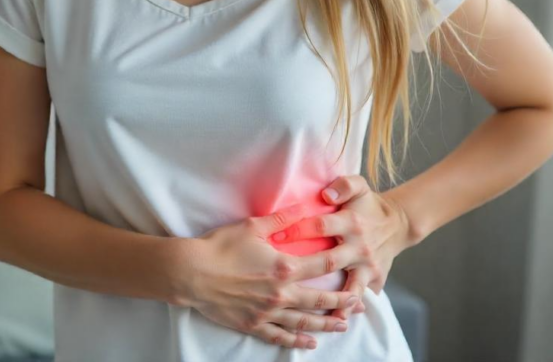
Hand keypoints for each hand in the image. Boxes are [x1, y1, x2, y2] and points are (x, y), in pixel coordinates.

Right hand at [178, 203, 360, 350]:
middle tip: (361, 304)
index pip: (322, 268)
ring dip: (326, 324)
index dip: (341, 266)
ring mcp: (268, 312)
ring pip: (304, 321)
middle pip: (320, 300)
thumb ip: (281, 219)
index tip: (355, 267)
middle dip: (343, 302)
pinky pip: (280, 336)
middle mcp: (281, 293)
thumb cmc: (220, 247)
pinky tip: (310, 343)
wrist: (191, 273)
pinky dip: (297, 340)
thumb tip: (302, 208)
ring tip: (344, 325)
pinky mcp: (253, 324)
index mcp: (284, 267)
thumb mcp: (252, 227)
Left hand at [268, 175, 413, 320]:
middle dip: (306, 268)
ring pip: (349, 287)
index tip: (277, 236)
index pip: (320, 225)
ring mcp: (367, 266)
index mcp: (351, 222)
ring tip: (316, 315)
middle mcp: (359, 246)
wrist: (397, 225)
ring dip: (334, 302)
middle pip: (329, 260)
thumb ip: (344, 185)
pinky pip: (360, 295)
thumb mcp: (360, 186)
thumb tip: (326, 194)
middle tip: (282, 278)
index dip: (298, 229)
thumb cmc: (368, 205)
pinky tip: (336, 321)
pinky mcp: (374, 279)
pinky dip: (349, 309)